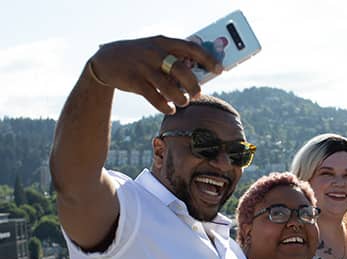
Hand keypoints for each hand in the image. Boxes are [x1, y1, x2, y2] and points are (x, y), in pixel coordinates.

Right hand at [88, 35, 221, 113]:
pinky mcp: (134, 81)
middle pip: (181, 69)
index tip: (220, 69)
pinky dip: (165, 106)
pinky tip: (170, 109)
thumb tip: (199, 75)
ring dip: (180, 97)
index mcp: (163, 42)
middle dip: (194, 84)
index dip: (208, 59)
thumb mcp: (155, 50)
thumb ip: (174, 58)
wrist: (106, 60)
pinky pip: (154, 97)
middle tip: (198, 93)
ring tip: (184, 102)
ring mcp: (143, 67)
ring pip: (168, 86)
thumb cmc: (140, 57)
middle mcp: (154, 52)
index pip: (191, 48)